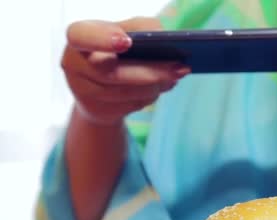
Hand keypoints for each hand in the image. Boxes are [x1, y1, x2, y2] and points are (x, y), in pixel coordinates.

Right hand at [61, 17, 190, 125]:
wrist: (101, 88)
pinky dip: (148, 97)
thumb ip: (144, 29)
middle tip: (180, 68)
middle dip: (150, 71)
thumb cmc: (119, 52)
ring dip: (154, 86)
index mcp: (79, 36)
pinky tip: (157, 90)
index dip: (104, 39)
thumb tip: (166, 39)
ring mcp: (81, 90)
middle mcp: (73, 63)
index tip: (127, 43)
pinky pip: (129, 105)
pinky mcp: (96, 110)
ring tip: (173, 78)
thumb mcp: (128, 33)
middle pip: (113, 71)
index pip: (82, 36)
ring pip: (125, 92)